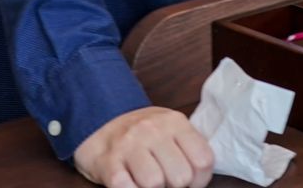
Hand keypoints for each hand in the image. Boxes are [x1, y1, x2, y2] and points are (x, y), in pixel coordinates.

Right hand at [73, 107, 212, 187]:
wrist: (100, 125)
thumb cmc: (143, 136)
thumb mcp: (170, 130)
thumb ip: (188, 148)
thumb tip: (198, 180)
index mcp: (174, 122)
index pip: (203, 161)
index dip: (199, 180)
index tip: (189, 182)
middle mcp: (152, 129)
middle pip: (181, 177)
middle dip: (174, 186)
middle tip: (165, 181)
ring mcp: (128, 144)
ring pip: (154, 184)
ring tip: (146, 180)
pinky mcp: (108, 161)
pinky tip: (130, 182)